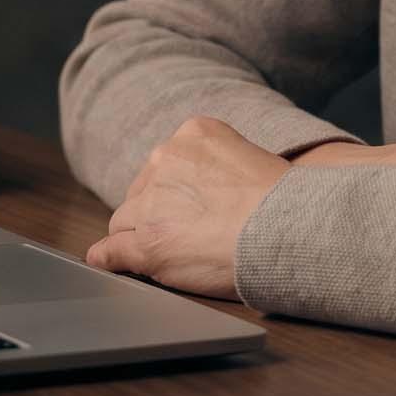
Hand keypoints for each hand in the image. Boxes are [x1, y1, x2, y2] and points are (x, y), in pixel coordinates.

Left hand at [84, 117, 289, 300]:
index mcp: (194, 133)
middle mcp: (166, 159)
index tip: (191, 207)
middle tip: (186, 234)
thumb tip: (203, 193)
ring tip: (172, 255)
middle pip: (142, 191)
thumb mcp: (250, 158)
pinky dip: (108, 258)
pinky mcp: (146, 243)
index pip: (166, 164)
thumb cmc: (283, 202)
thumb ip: (217, 168)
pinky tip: (107, 262)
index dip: (176, 191)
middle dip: (155, 212)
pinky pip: (112, 251)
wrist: (288, 228)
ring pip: (125, 221)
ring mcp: (152, 202)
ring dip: (140, 236)